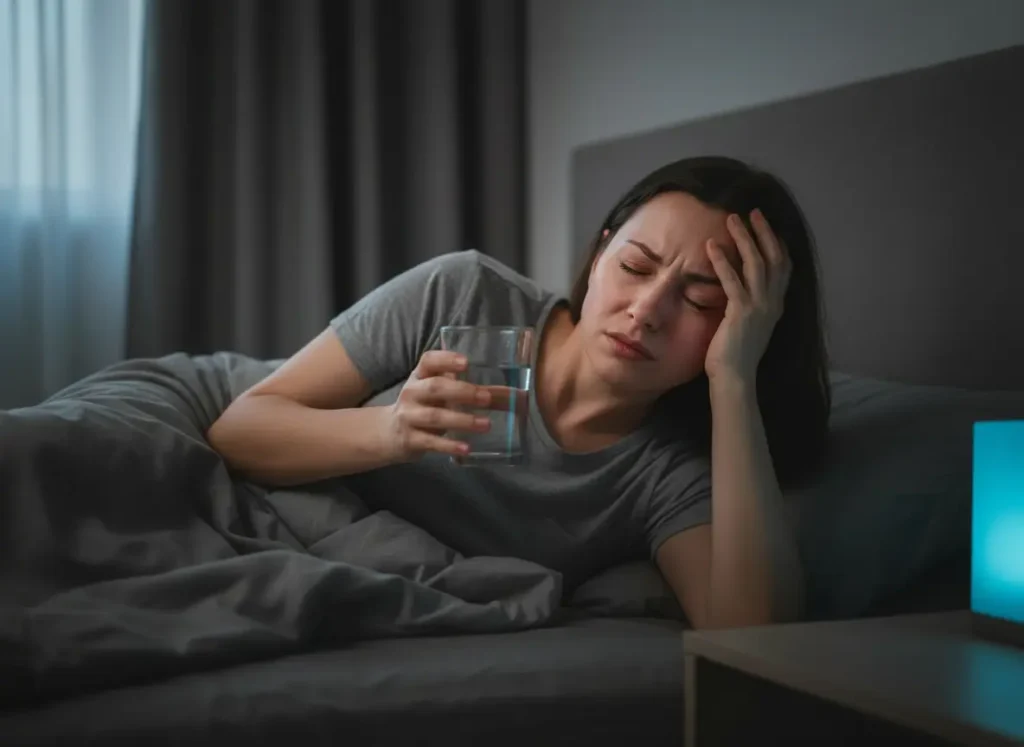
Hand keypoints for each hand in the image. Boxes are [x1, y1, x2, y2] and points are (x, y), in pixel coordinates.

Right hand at [382, 351, 491, 461]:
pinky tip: (466, 448)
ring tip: (486, 424)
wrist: (389, 433)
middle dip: (462, 392)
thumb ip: (474, 392)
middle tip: (486, 398)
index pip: (429, 361)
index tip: (466, 363)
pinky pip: (431, 442)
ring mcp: (409, 416)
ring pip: (435, 416)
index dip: (446, 359)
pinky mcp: (410, 439)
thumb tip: (517, 396)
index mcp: (420, 376)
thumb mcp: (441, 394)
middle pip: (435, 388)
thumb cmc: (423, 406)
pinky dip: (449, 445)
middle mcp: (412, 393)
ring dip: (462, 420)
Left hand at [704, 209, 790, 383]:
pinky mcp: (741, 312)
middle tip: (752, 212)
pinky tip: (711, 246)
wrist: (735, 378)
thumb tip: (739, 291)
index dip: (777, 244)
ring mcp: (760, 307)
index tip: (767, 226)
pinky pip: (732, 280)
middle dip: (763, 232)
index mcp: (776, 305)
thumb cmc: (735, 355)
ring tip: (731, 219)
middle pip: (774, 258)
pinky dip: (722, 260)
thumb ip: (749, 306)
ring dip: (743, 238)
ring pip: (756, 263)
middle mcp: (773, 303)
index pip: (783, 267)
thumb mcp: (749, 324)